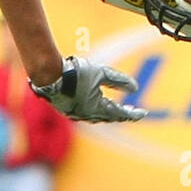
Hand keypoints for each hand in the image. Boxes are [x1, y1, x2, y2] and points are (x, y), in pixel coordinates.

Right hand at [32, 57, 146, 122]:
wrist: (47, 74)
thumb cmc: (74, 72)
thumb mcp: (101, 73)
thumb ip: (119, 81)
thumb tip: (136, 88)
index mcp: (96, 109)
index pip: (119, 114)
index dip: (132, 114)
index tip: (143, 113)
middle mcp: (86, 115)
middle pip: (109, 118)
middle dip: (122, 114)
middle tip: (133, 111)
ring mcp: (75, 114)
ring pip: (97, 117)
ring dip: (108, 113)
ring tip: (117, 109)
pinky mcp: (66, 109)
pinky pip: (86, 113)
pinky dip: (96, 111)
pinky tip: (96, 105)